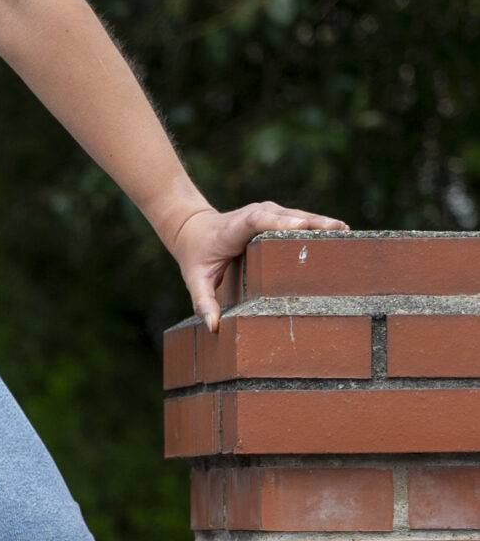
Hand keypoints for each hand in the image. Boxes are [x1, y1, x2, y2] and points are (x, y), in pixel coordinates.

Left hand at [163, 200, 350, 333]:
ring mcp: (268, 213)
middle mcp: (254, 216)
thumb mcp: (195, 281)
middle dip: (312, 223)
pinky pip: (300, 219)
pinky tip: (341, 233)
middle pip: (286, 216)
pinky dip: (319, 225)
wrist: (193, 228)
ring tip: (347, 232)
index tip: (301, 226)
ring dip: (322, 223)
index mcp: (234, 230)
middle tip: (339, 231)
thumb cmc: (197, 257)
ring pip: (298, 215)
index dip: (279, 222)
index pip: (256, 222)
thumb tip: (213, 327)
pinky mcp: (278, 216)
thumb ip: (203, 302)